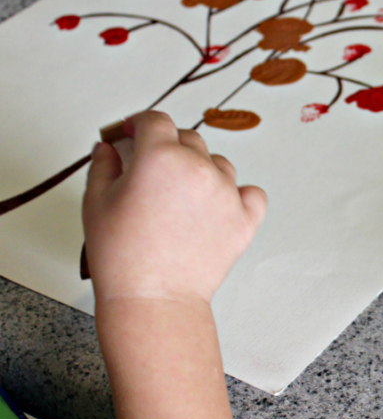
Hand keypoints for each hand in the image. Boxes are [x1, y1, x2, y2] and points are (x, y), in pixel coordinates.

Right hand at [82, 110, 266, 306]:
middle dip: (167, 147)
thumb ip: (104, 165)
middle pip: (188, 139)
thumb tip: (109, 148)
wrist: (153, 298)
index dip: (140, 124)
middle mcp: (200, 168)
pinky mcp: (246, 218)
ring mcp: (227, 193)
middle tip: (151, 171)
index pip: (156, 120)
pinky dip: (238, 195)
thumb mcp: (96, 202)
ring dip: (200, 170)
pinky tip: (219, 205)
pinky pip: (251, 193)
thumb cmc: (122, 255)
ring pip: (218, 164)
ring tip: (179, 198)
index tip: (133, 133)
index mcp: (161, 156)